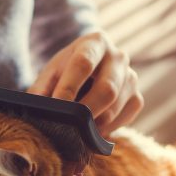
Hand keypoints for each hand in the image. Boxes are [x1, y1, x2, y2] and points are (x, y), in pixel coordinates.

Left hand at [28, 31, 143, 136]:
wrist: (89, 70)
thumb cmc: (66, 71)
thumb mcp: (51, 73)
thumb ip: (41, 89)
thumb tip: (38, 110)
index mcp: (94, 43)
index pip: (83, 63)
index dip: (70, 86)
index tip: (57, 105)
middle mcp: (118, 57)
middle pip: (107, 88)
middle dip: (86, 111)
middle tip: (68, 127)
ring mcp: (131, 77)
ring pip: (116, 106)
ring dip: (95, 124)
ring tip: (76, 133)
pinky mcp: (136, 97)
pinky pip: (126, 117)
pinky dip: (107, 129)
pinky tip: (92, 131)